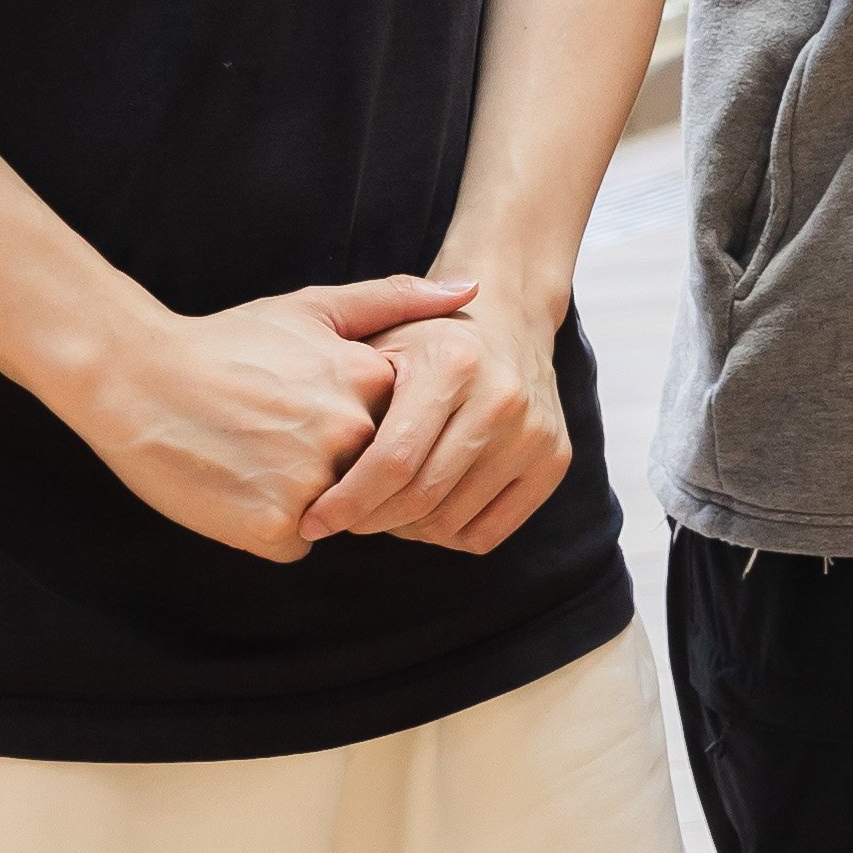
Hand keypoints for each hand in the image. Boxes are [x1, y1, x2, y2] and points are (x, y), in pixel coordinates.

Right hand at [56, 272, 470, 563]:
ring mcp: (315, 484)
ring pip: (340, 514)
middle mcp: (352, 434)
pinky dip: (271, 528)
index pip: (407, 426)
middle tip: (283, 438)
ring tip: (257, 457)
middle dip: (343, 468)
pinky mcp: (274, 528)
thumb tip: (472, 290)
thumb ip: (396, 300)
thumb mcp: (313, 308)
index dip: (371, 426)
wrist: (133, 377)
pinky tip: (236, 486)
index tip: (321, 409)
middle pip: (377, 474)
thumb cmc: (227, 342)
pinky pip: (296, 544)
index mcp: (369, 381)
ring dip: (309, 500)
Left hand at [308, 284, 579, 556]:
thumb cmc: (426, 336)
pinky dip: (447, 535)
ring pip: (451, 521)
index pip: (392, 461)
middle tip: (342, 521)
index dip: (346, 502)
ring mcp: (535, 431)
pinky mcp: (554, 459)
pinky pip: (488, 532)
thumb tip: (297, 448)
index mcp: (453, 363)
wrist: (509, 318)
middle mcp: (502, 398)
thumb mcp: (381, 333)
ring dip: (406, 529)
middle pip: (421, 497)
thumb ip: (341, 376)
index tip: (312, 522)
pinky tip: (426, 510)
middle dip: (369, 521)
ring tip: (383, 507)